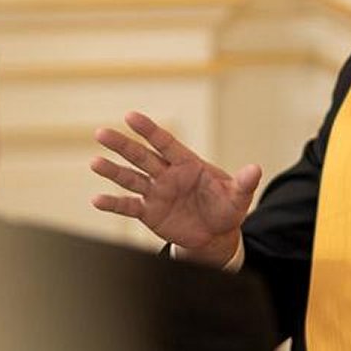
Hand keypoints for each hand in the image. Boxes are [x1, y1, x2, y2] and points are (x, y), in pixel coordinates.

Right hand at [90, 110, 261, 261]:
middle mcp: (167, 174)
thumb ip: (244, 183)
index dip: (149, 130)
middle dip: (122, 145)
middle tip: (101, 133)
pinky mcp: (149, 212)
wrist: (216, 234)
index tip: (130, 116)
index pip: (165, 143)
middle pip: (141, 156)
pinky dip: (113, 203)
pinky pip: (129, 206)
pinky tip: (96, 200)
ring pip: (130, 178)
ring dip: (112, 171)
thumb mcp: (238, 197)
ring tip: (95, 162)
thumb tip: (255, 169)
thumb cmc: (226, 208)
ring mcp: (156, 192)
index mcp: (187, 163)